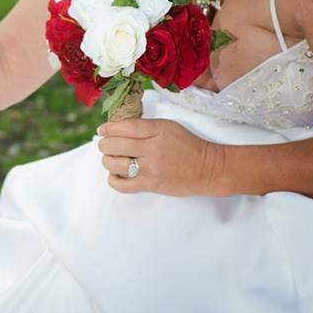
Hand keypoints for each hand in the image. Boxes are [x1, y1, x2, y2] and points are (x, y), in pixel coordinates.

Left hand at [96, 118, 225, 195]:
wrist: (209, 169)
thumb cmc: (187, 145)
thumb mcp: (168, 127)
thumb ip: (143, 126)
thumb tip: (115, 128)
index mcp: (157, 130)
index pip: (124, 127)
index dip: (108, 128)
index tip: (102, 130)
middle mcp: (152, 149)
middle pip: (114, 146)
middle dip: (105, 144)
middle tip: (106, 145)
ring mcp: (151, 169)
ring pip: (114, 165)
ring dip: (108, 161)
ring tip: (112, 159)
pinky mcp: (151, 185)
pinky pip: (122, 185)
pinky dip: (113, 180)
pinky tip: (116, 174)